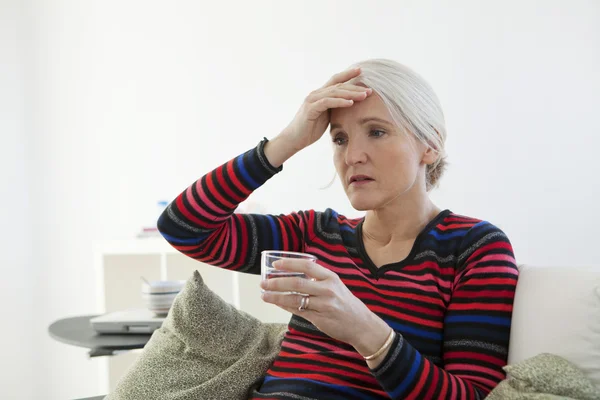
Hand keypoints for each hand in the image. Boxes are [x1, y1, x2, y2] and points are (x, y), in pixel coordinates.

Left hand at [259, 258, 387, 349]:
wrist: (361, 325)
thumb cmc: (345, 303)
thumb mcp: (335, 286)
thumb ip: (317, 279)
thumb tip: (293, 272)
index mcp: (330, 277)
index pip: (307, 266)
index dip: (289, 264)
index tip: (275, 264)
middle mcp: (327, 289)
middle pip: (297, 282)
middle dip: (276, 282)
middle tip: (263, 282)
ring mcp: (323, 305)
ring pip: (294, 298)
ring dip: (276, 297)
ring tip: (264, 295)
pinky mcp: (319, 319)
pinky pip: (298, 311)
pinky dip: (285, 306)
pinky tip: (277, 303)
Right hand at [282, 68, 372, 151]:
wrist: (293, 139)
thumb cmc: (309, 130)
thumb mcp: (325, 117)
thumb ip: (334, 109)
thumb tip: (348, 107)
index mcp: (320, 95)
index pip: (336, 81)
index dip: (348, 75)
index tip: (362, 71)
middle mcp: (316, 94)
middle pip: (338, 85)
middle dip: (355, 86)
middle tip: (369, 90)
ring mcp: (312, 100)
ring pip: (335, 92)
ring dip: (351, 93)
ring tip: (364, 96)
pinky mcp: (311, 109)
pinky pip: (328, 102)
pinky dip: (340, 102)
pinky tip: (350, 103)